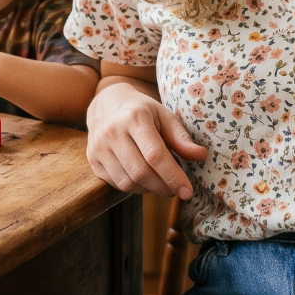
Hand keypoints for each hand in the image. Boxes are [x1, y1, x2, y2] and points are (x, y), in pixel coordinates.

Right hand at [84, 78, 208, 197]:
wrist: (107, 102)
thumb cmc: (142, 110)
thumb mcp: (164, 116)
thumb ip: (181, 138)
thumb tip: (201, 156)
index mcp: (134, 118)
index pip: (155, 155)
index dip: (173, 177)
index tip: (187, 192)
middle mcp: (112, 132)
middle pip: (141, 173)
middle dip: (163, 186)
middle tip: (176, 189)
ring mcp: (99, 147)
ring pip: (127, 182)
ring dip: (149, 189)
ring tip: (159, 181)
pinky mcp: (92, 159)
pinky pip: (116, 183)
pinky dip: (134, 187)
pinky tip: (142, 178)